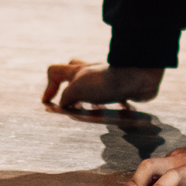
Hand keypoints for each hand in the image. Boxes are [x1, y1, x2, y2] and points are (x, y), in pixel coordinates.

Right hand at [43, 60, 163, 110]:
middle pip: (73, 75)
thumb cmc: (106, 82)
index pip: (55, 71)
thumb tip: (64, 105)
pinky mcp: (122, 87)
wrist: (136, 78)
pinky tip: (114, 114)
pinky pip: (113, 96)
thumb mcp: (76, 89)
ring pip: (93, 87)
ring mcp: (107, 79)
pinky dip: (111, 105)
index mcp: (78, 71)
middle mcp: (91, 72)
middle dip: (70, 91)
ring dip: (90, 101)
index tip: (49, 103)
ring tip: (93, 114)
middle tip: (72, 107)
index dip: (49, 87)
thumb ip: (66, 97)